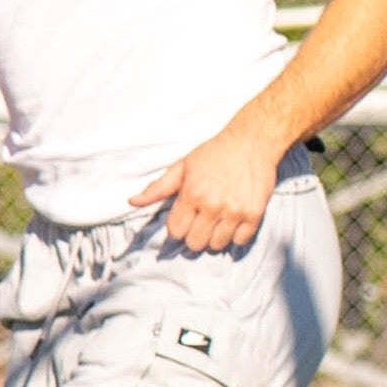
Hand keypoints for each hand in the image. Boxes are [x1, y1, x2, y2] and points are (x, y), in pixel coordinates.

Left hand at [133, 121, 282, 255]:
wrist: (252, 142)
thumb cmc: (214, 153)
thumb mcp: (182, 166)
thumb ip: (158, 188)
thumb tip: (132, 202)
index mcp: (192, 193)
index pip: (176, 231)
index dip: (177, 228)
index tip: (184, 220)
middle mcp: (213, 205)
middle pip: (195, 243)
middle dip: (193, 237)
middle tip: (199, 225)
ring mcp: (235, 211)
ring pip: (217, 245)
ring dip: (214, 239)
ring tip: (216, 225)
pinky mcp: (254, 214)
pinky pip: (240, 241)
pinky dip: (235, 238)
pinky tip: (232, 225)